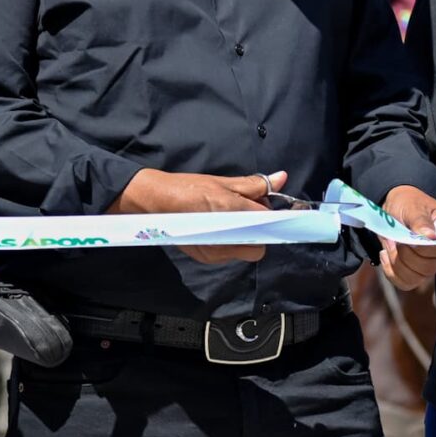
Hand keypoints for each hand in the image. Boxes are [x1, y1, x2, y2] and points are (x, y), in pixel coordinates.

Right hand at [113, 169, 285, 264]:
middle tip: (246, 209)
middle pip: (260, 244)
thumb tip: (281, 178)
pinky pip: (231, 252)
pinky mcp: (207, 258)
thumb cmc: (187, 187)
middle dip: (259, 229)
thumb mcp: (222, 182)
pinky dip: (232, 240)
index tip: (267, 207)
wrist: (154, 201)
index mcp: (232, 213)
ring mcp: (216, 252)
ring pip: (246, 249)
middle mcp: (226, 238)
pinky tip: (219, 225)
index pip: (267, 222)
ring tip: (230, 216)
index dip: (272, 216)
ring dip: (246, 235)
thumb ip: (254, 184)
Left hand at [379, 187, 435, 290]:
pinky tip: (386, 255)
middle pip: (426, 268)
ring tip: (390, 245)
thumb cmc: (408, 204)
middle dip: (404, 254)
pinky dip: (391, 272)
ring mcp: (428, 266)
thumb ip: (420, 220)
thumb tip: (431, 236)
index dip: (420, 248)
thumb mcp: (412, 206)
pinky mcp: (415, 273)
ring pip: (414, 278)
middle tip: (394, 239)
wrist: (396, 208)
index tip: (407, 237)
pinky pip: (404, 283)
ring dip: (396, 263)